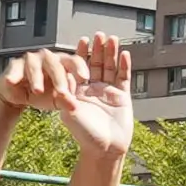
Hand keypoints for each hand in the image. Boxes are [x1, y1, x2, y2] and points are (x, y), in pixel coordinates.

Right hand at [0, 49, 77, 119]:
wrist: (18, 94)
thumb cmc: (42, 93)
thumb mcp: (56, 99)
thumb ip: (66, 101)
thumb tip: (75, 108)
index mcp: (62, 63)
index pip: (74, 61)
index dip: (79, 68)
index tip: (85, 78)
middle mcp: (47, 58)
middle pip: (55, 64)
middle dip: (59, 79)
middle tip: (62, 93)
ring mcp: (30, 60)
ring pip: (35, 65)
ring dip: (37, 78)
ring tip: (38, 90)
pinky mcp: (15, 65)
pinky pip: (14, 69)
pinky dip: (13, 75)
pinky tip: (12, 81)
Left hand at [54, 34, 135, 155]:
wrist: (106, 150)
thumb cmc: (86, 136)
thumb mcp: (72, 117)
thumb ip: (67, 102)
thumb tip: (61, 87)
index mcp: (79, 91)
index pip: (79, 68)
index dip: (81, 54)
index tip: (82, 41)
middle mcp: (93, 89)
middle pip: (95, 64)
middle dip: (97, 49)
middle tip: (98, 35)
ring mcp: (108, 91)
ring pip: (110, 67)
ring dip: (111, 53)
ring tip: (112, 39)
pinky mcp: (122, 96)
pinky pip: (123, 78)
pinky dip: (125, 66)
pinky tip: (125, 54)